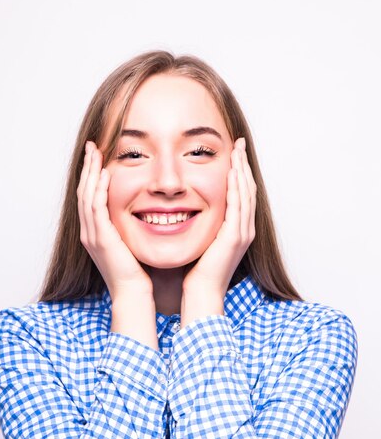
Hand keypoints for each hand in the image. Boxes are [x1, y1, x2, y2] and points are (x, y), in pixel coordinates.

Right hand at [77, 142, 156, 347]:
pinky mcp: (101, 239)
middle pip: (82, 191)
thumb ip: (132, 227)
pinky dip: (98, 189)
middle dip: (88, 167)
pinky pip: (95, 208)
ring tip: (96, 151)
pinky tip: (104, 174)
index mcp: (96, 233)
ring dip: (90, 172)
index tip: (100, 156)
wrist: (135, 296)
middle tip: (92, 145)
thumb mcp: (132, 244)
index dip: (92, 175)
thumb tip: (146, 210)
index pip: (89, 197)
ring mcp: (92, 236)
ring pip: (85, 196)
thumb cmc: (138, 275)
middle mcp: (89, 233)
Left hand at [181, 137, 255, 325]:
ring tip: (237, 150)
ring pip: (246, 193)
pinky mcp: (234, 237)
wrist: (202, 294)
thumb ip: (203, 224)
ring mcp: (242, 233)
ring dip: (242, 169)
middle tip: (239, 144)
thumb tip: (190, 208)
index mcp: (238, 230)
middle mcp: (245, 230)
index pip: (242, 194)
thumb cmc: (197, 273)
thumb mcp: (202, 241)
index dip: (239, 173)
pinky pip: (238, 205)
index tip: (233, 154)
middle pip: (249, 189)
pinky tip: (232, 170)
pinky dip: (236, 186)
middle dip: (244, 165)